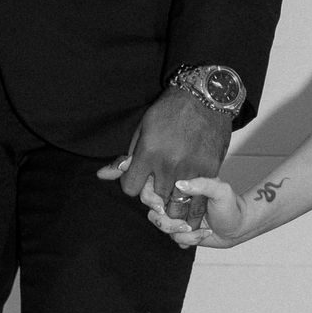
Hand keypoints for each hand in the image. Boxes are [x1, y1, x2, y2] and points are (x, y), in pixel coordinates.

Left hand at [95, 87, 227, 229]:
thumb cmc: (170, 110)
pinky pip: (199, 202)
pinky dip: (193, 210)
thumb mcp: (143, 128)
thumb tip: (102, 175)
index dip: (132, 185)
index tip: (138, 179)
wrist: (206, 98)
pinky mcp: (210, 171)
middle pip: (154, 200)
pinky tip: (190, 215)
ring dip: (173, 209)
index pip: (131, 188)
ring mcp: (190, 170)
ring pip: (177, 206)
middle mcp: (168, 165)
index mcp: (148, 153)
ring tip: (174, 209)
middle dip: (154, 198)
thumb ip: (127, 156)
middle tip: (158, 192)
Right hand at [141, 174, 248, 249]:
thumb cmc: (230, 204)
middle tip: (185, 225)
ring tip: (199, 229)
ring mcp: (176, 217)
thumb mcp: (220, 190)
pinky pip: (176, 239)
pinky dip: (191, 239)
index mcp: (179, 185)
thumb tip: (179, 183)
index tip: (161, 206)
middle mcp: (174, 201)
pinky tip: (203, 233)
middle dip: (167, 222)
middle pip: (152, 213)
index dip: (149, 198)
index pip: (150, 187)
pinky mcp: (181, 232)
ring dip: (182, 232)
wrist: (238, 225)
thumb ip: (201, 184)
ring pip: (163, 228)